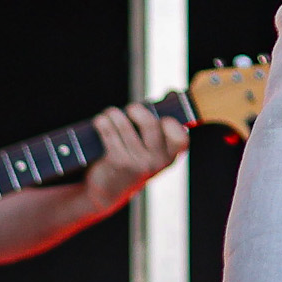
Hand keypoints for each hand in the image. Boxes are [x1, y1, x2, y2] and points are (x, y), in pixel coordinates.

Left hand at [77, 102, 192, 212]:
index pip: (180, 139)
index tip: (162, 119)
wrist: (110, 190)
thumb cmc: (135, 160)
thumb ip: (163, 122)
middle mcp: (156, 161)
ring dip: (114, 114)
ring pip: (124, 125)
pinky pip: (108, 133)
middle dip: (136, 110)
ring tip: (110, 113)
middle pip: (150, 124)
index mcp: (170, 156)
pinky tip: (101, 121)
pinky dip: (102, 122)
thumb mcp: (154, 148)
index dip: (172, 125)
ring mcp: (136, 163)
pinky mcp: (116, 162)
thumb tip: (172, 92)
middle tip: (130, 109)